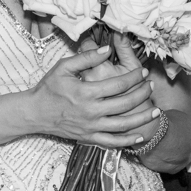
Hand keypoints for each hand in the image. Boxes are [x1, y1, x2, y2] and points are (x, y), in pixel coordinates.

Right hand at [31, 44, 157, 147]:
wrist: (35, 113)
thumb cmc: (49, 88)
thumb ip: (86, 57)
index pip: (118, 84)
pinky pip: (111, 142)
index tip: (143, 72)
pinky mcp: (88, 138)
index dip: (134, 77)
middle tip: (151, 86)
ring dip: (142, 118)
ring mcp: (91, 127)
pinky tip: (139, 136)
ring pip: (123, 124)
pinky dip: (127, 141)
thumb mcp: (64, 67)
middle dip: (142, 94)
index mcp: (86, 92)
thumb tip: (107, 48)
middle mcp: (91, 111)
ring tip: (156, 111)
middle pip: (125, 103)